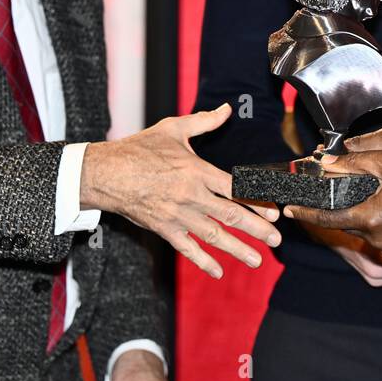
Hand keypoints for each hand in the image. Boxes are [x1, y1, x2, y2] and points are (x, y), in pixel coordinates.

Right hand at [80, 103, 280, 278]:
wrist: (105, 173)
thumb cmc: (138, 149)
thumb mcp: (173, 129)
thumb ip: (204, 122)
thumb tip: (227, 109)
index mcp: (196, 171)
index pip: (234, 188)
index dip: (257, 200)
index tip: (274, 210)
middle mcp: (190, 196)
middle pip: (230, 215)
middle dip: (256, 229)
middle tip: (276, 240)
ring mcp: (177, 215)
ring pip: (213, 235)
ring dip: (237, 249)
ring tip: (257, 259)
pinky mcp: (163, 228)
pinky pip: (186, 248)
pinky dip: (203, 261)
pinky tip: (217, 271)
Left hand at [285, 148, 381, 255]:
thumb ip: (356, 162)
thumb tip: (327, 162)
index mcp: (369, 218)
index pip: (327, 216)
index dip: (306, 211)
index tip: (289, 208)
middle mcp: (376, 238)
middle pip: (347, 219)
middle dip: (339, 204)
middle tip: (334, 186)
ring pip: (366, 226)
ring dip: (363, 210)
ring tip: (373, 191)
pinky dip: (380, 218)